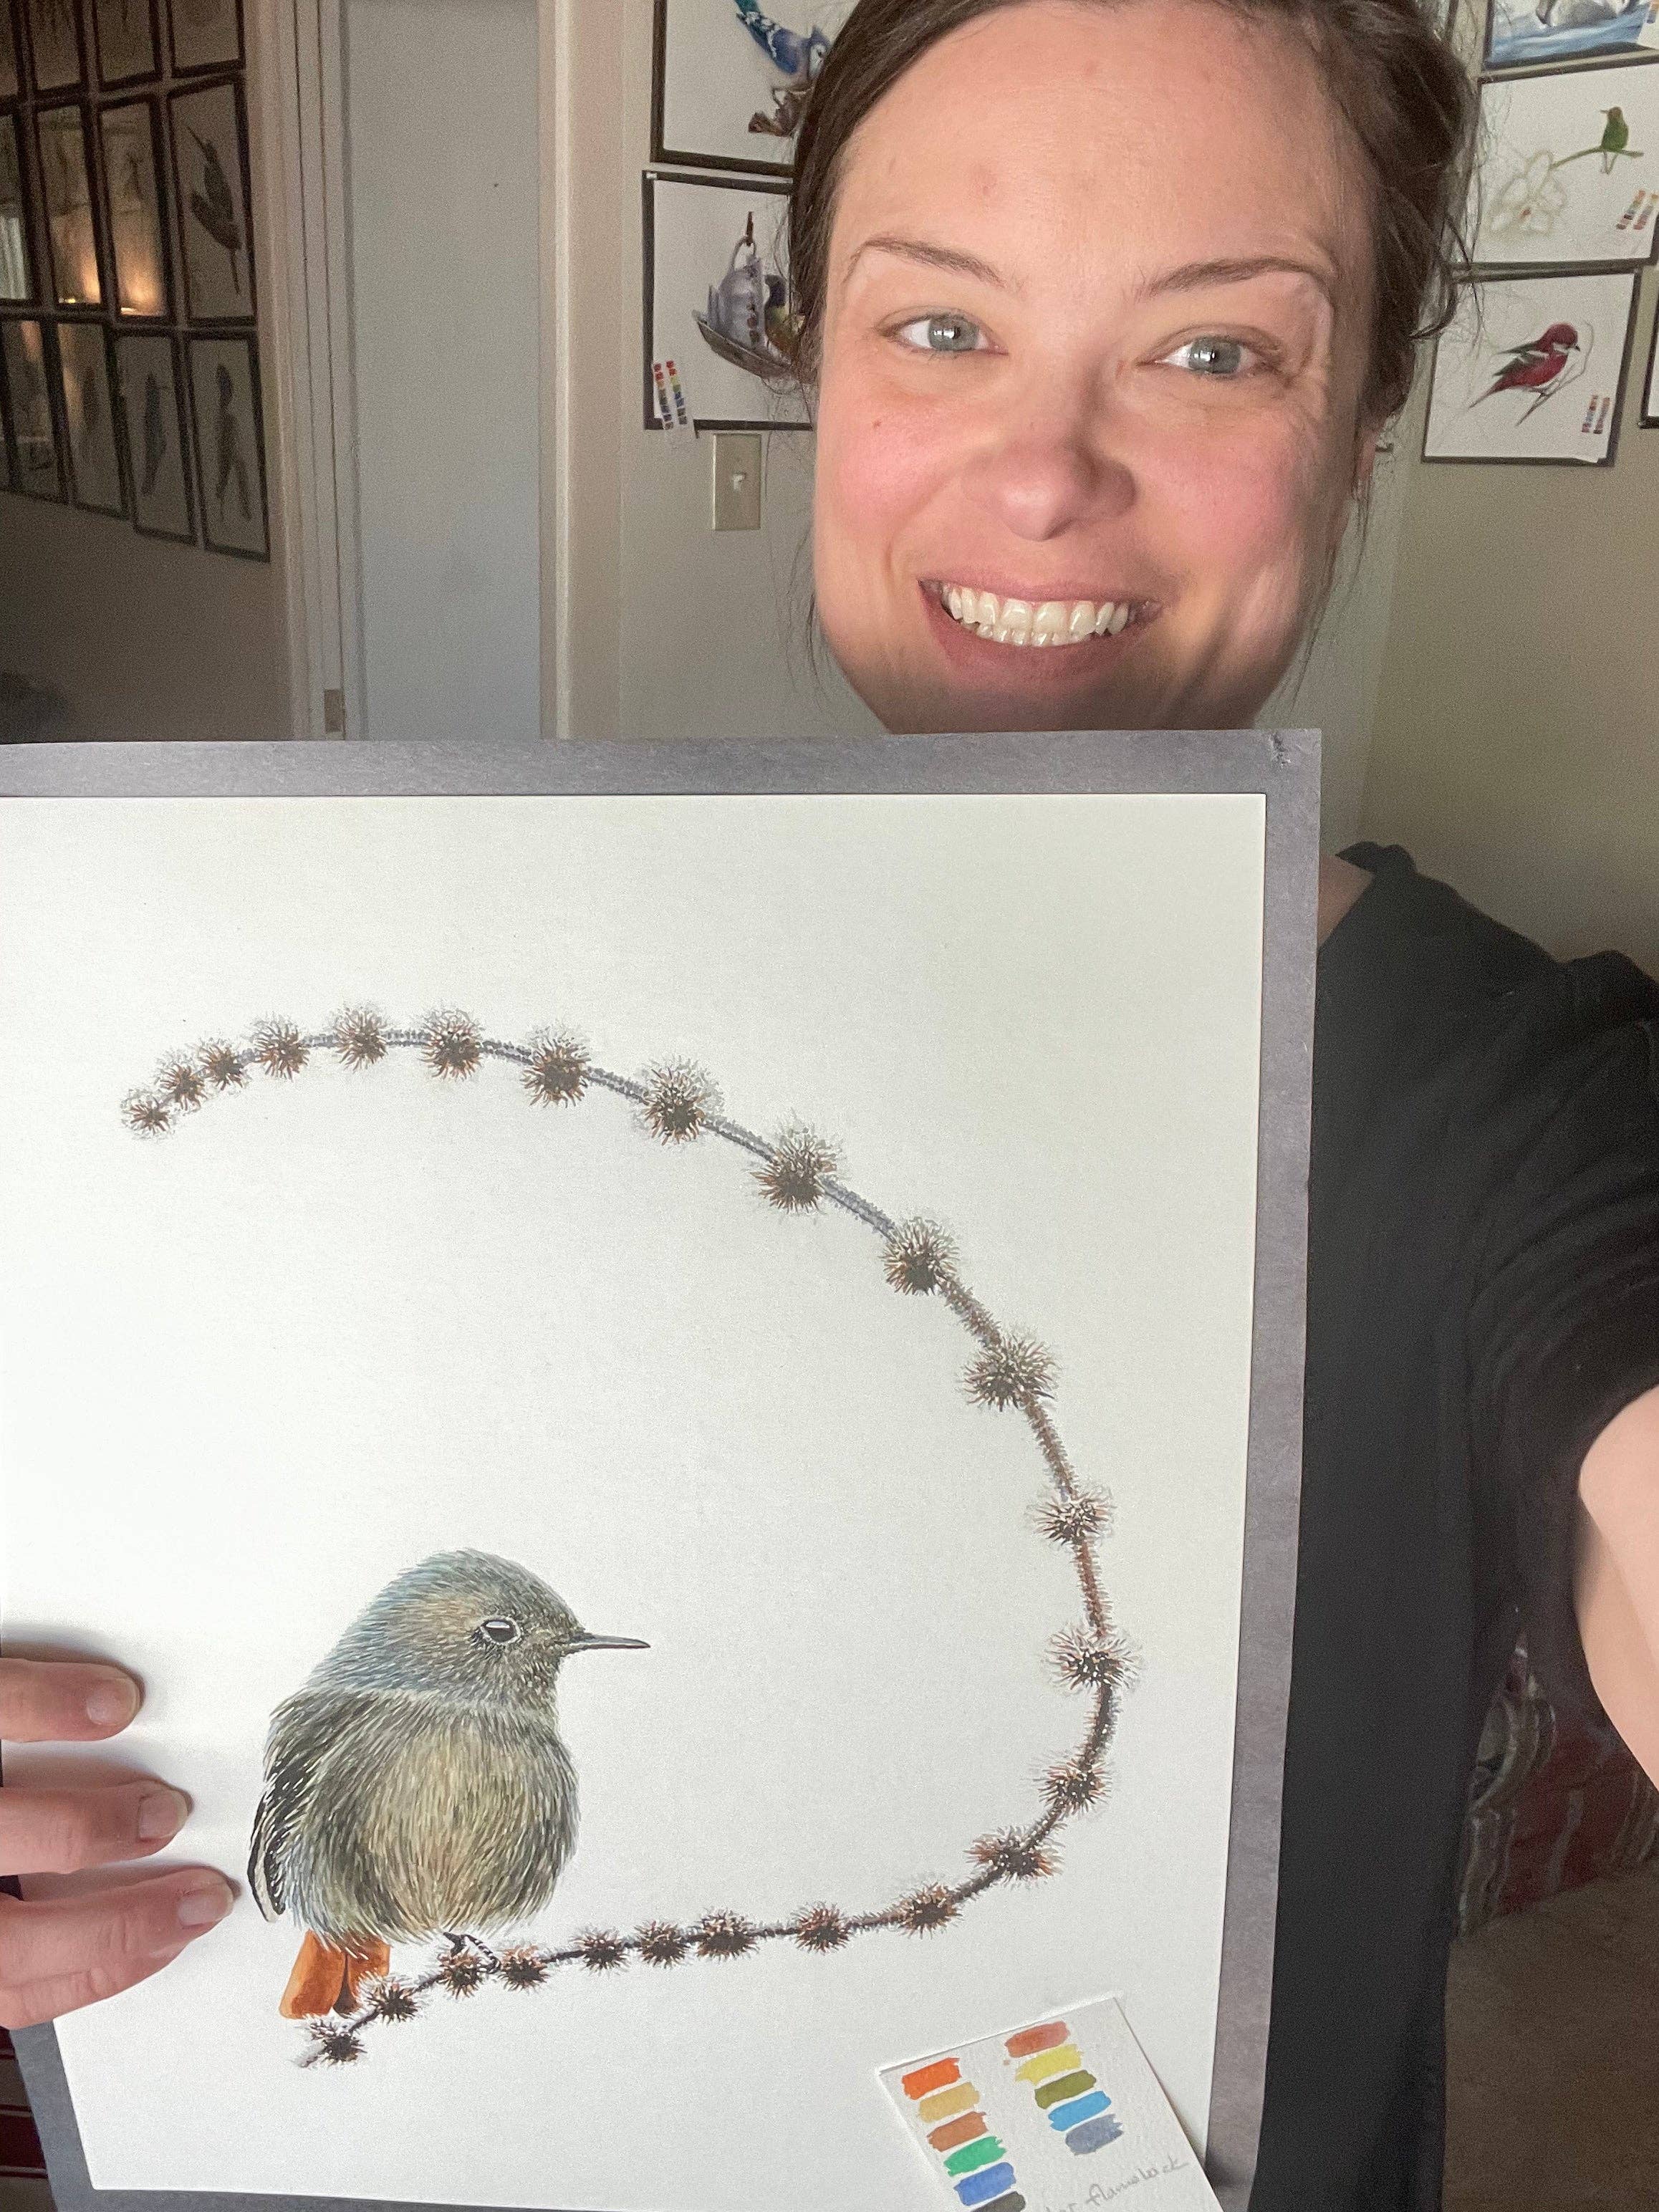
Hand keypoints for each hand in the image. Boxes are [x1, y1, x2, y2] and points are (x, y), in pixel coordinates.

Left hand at [0, 1657, 235, 2027]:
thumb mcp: (7, 1863)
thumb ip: (39, 1890)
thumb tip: (145, 1887)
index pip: (16, 1983)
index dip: (107, 1967)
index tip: (190, 1926)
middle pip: (8, 1939)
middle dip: (110, 1922)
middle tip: (193, 1890)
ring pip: (7, 1826)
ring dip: (94, 1826)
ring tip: (161, 1807)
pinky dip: (54, 1705)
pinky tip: (114, 1704)